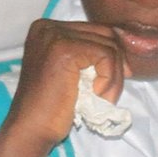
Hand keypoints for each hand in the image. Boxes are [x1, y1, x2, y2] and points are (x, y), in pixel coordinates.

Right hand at [0, 18, 132, 152]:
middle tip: (111, 91)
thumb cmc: (53, 107)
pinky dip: (110, 79)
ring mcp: (54, 36)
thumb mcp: (72, 72)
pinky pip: (106, 55)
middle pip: (104, 34)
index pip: (96, 31)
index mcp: (47, 28)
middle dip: (117, 64)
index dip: (112, 56)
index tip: (114, 80)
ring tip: (104, 98)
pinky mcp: (64, 49)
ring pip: (108, 46)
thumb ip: (89, 53)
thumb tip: (125, 42)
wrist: (32, 129)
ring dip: (114, 76)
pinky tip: (98, 95)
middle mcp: (48, 27)